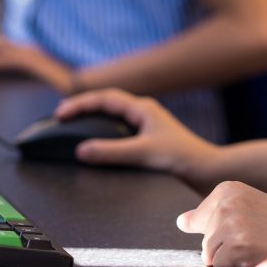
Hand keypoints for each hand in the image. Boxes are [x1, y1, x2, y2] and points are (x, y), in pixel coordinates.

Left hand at [0, 34, 71, 91]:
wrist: (88, 84)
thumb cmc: (76, 85)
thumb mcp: (53, 79)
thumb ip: (39, 77)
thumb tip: (30, 83)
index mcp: (36, 51)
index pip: (6, 45)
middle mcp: (32, 48)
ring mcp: (31, 52)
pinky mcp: (31, 60)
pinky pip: (3, 59)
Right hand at [54, 87, 217, 174]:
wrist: (206, 169)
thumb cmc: (181, 157)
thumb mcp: (142, 153)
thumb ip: (111, 152)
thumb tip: (80, 150)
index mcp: (142, 108)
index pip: (105, 98)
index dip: (80, 104)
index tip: (60, 114)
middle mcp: (144, 112)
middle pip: (108, 102)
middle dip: (83, 106)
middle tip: (60, 116)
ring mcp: (147, 124)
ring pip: (114, 114)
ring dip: (93, 117)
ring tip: (73, 124)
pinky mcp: (149, 137)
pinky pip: (120, 127)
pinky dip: (104, 130)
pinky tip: (98, 142)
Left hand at [177, 182, 266, 266]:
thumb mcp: (246, 208)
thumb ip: (212, 213)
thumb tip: (182, 221)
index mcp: (227, 188)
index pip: (199, 221)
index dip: (224, 232)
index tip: (248, 226)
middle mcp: (226, 200)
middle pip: (203, 239)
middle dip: (225, 246)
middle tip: (256, 238)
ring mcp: (231, 221)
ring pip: (209, 255)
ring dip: (230, 259)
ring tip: (257, 247)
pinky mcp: (237, 244)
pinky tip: (258, 256)